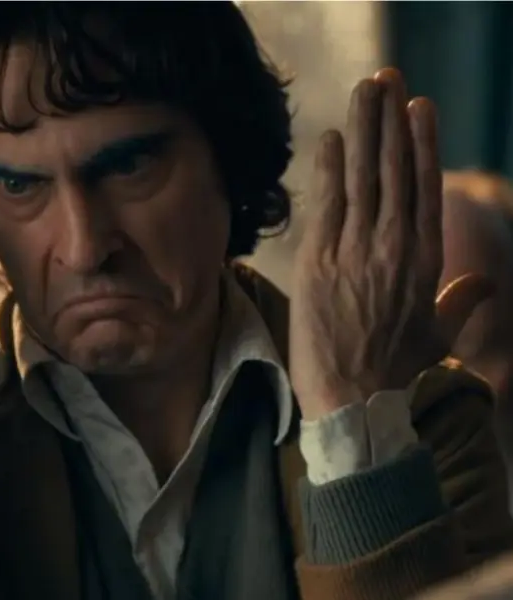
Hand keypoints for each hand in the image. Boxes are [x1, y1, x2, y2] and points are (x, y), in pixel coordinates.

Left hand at [289, 68, 492, 420]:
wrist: (356, 405)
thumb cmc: (397, 375)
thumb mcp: (438, 336)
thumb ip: (461, 303)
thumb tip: (485, 285)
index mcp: (425, 262)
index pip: (424, 188)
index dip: (422, 144)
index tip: (420, 108)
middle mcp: (394, 248)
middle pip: (394, 170)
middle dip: (391, 120)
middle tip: (387, 78)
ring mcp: (356, 253)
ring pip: (363, 178)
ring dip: (363, 129)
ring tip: (365, 90)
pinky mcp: (320, 265)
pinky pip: (327, 205)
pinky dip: (329, 169)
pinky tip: (330, 137)